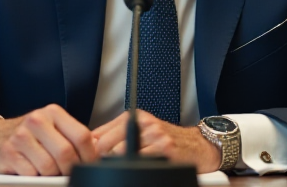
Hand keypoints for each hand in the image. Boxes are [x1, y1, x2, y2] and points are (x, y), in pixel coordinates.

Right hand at [0, 104, 97, 175]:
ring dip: (51, 175)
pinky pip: (32, 173)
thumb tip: (97, 152)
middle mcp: (37, 120)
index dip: (89, 156)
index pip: (82, 136)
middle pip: (66, 153)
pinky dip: (35, 177)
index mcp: (53, 112)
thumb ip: (71, 137)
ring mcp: (22, 135)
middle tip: (68, 173)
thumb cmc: (28, 135)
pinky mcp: (9, 152)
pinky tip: (32, 170)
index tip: (89, 165)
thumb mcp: (51, 128)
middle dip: (70, 169)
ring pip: (49, 166)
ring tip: (48, 171)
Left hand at [91, 110, 221, 172]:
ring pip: (121, 154)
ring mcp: (155, 135)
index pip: (100, 133)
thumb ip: (115, 134)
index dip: (92, 151)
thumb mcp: (141, 130)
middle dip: (102, 159)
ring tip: (121, 169)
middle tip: (103, 168)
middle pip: (107, 144)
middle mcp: (144, 123)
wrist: (197, 145)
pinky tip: (137, 170)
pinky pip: (139, 162)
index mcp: (134, 116)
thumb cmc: (166, 140)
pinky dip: (134, 168)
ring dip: (117, 165)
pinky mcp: (164, 149)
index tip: (90, 161)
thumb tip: (89, 145)